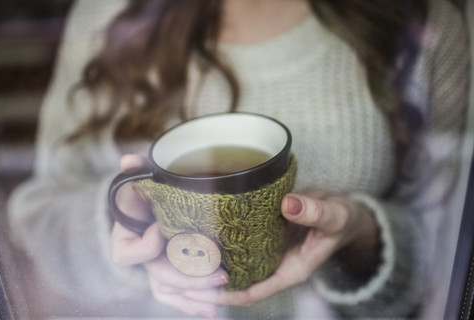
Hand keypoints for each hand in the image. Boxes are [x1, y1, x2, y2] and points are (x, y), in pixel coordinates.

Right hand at [110, 154, 227, 317]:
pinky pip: (179, 298)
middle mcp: (142, 260)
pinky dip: (195, 305)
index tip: (162, 228)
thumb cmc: (150, 193)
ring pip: (172, 291)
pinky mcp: (173, 277)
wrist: (156, 206)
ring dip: (197, 294)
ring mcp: (157, 271)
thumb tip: (128, 160)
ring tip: (222, 291)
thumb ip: (137, 171)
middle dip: (189, 276)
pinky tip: (213, 308)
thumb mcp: (143, 179)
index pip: (127, 254)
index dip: (146, 246)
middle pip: (160, 277)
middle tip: (219, 270)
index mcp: (127, 238)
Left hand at [181, 190, 378, 306]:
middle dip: (209, 280)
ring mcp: (267, 249)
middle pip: (237, 280)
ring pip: (234, 261)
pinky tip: (202, 228)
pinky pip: (239, 241)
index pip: (253, 291)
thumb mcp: (335, 216)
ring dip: (211, 260)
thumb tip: (288, 204)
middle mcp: (275, 263)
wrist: (342, 211)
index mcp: (290, 270)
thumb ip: (315, 213)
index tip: (200, 290)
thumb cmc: (341, 219)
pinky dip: (222, 239)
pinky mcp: (263, 233)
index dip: (226, 294)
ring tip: (181, 252)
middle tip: (178, 270)